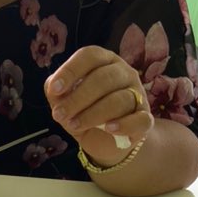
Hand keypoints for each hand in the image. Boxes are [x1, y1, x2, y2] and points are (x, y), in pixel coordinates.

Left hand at [44, 46, 153, 165]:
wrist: (105, 140)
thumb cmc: (84, 112)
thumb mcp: (66, 101)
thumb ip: (57, 92)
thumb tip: (53, 88)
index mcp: (103, 61)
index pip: (90, 56)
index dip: (71, 70)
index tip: (54, 89)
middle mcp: (123, 73)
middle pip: (103, 78)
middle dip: (78, 97)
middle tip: (58, 114)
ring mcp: (137, 95)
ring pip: (119, 100)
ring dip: (93, 114)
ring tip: (74, 126)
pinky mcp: (145, 119)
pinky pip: (140, 119)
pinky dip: (125, 124)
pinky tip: (108, 129)